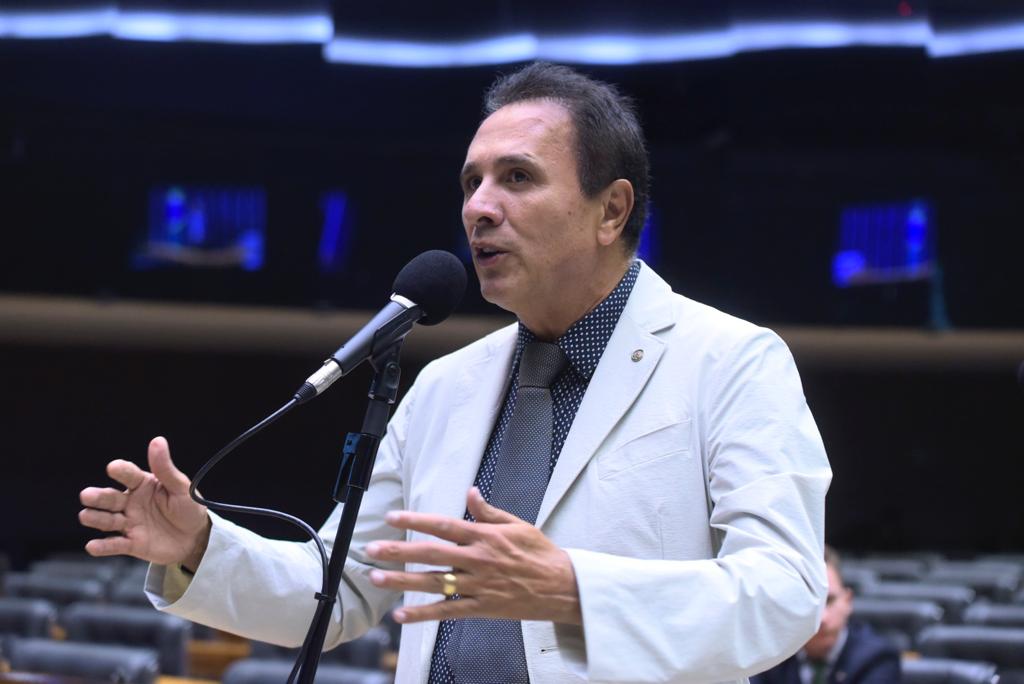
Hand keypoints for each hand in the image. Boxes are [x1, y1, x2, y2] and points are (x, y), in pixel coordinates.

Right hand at [79, 436, 210, 569]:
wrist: (195, 538)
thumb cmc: (188, 508)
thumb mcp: (181, 487)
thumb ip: (165, 468)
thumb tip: (157, 441)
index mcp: (143, 485)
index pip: (129, 475)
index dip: (121, 471)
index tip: (112, 467)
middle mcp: (131, 503)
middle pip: (111, 499)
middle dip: (98, 497)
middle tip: (87, 495)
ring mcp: (130, 523)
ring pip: (108, 521)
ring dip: (96, 519)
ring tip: (85, 515)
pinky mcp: (132, 543)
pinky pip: (115, 545)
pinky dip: (103, 547)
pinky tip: (92, 546)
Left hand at [365, 487, 581, 625]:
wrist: (563, 587)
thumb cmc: (541, 553)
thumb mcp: (518, 525)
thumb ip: (489, 513)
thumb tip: (470, 493)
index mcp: (485, 536)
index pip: (443, 525)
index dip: (416, 520)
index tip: (393, 517)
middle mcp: (478, 559)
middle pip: (431, 553)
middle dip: (398, 550)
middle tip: (372, 548)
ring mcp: (478, 585)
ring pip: (434, 583)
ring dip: (402, 581)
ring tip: (376, 578)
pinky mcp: (482, 608)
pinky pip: (448, 612)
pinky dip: (424, 615)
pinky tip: (402, 616)